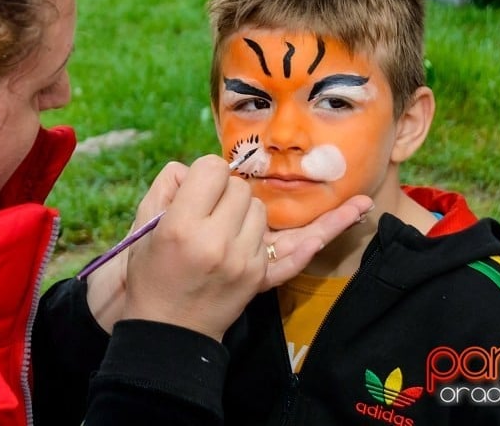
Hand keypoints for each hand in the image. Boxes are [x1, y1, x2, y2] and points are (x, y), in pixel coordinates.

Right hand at [84, 156, 372, 338]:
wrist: (164, 329)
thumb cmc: (149, 271)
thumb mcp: (144, 224)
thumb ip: (169, 186)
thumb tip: (198, 169)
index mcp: (182, 225)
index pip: (211, 170)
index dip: (206, 175)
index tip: (197, 187)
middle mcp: (216, 242)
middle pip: (243, 191)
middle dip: (228, 193)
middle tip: (209, 212)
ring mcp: (243, 262)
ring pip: (263, 212)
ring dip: (249, 213)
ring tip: (225, 231)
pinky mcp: (260, 280)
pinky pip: (297, 253)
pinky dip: (323, 233)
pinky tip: (355, 212)